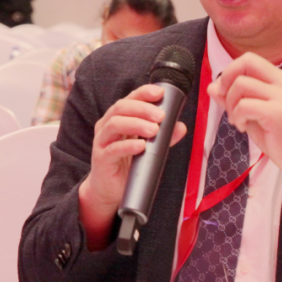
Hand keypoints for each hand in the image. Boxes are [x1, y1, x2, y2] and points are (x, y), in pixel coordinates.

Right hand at [78, 84, 187, 248]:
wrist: (110, 189)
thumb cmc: (128, 162)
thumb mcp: (148, 147)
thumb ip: (164, 137)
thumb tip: (180, 126)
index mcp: (118, 117)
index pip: (130, 99)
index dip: (144, 93)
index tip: (161, 93)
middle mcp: (107, 125)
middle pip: (121, 108)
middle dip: (143, 109)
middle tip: (161, 116)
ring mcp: (102, 141)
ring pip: (115, 124)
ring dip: (136, 124)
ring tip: (154, 130)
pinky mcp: (101, 159)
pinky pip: (113, 149)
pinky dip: (128, 146)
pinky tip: (141, 146)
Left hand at [208, 53, 281, 193]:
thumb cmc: (277, 134)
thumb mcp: (251, 113)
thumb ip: (232, 98)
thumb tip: (212, 87)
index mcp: (278, 78)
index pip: (249, 59)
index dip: (231, 71)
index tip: (226, 92)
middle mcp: (281, 82)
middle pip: (245, 63)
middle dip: (227, 81)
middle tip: (228, 103)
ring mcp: (280, 96)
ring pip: (240, 85)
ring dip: (231, 104)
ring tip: (237, 120)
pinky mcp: (276, 113)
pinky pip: (244, 105)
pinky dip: (237, 117)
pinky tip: (243, 127)